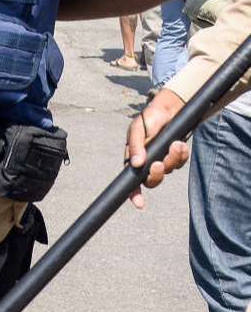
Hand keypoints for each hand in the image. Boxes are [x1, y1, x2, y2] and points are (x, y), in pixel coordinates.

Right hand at [125, 89, 190, 208]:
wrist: (170, 108)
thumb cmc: (149, 118)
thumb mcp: (137, 129)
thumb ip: (135, 146)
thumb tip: (135, 164)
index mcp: (133, 157)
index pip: (131, 180)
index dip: (134, 194)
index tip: (139, 203)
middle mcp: (147, 162)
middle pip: (152, 181)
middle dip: (157, 174)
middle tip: (159, 163)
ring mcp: (162, 159)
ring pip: (168, 170)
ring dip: (172, 159)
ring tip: (175, 144)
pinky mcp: (175, 156)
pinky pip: (180, 162)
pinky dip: (181, 154)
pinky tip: (179, 144)